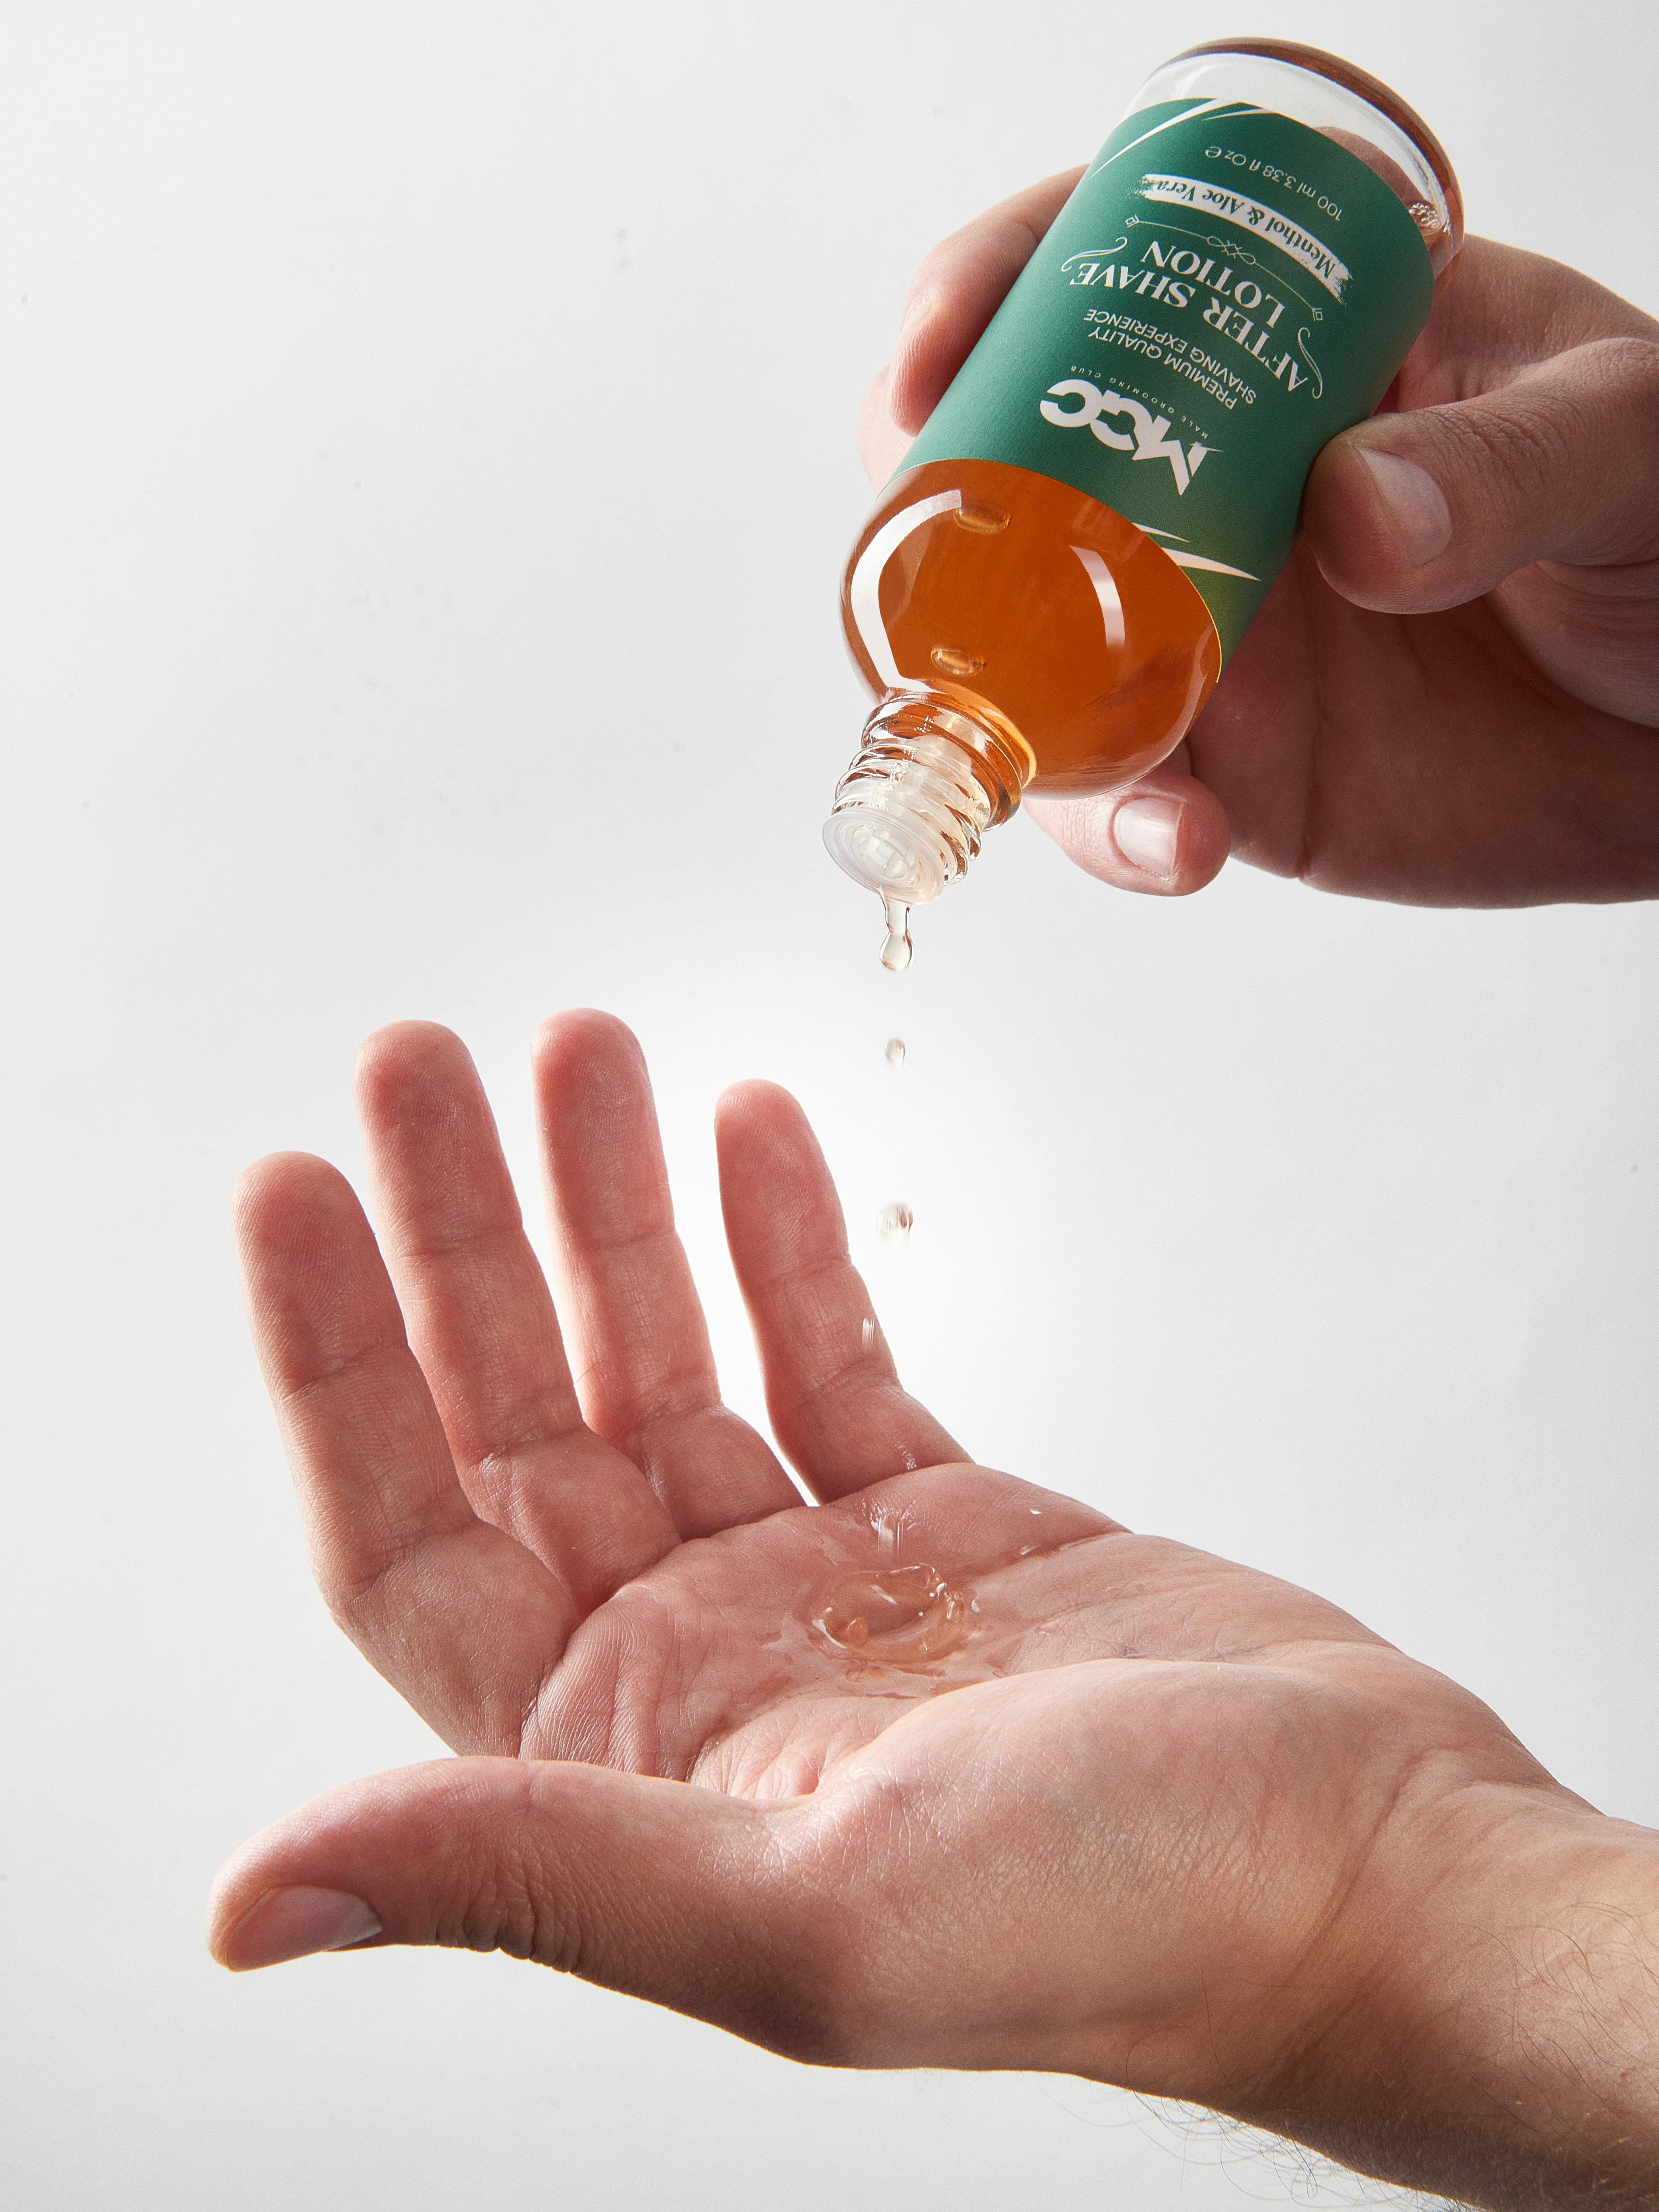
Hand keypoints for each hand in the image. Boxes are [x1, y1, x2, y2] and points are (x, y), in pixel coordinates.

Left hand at [212, 1015, 1658, 2207]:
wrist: (1361, 1869)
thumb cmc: (1114, 1925)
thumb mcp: (795, 1915)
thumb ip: (532, 1874)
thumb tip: (251, 1908)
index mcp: (624, 1761)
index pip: (411, 1532)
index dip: (337, 1363)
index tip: (298, 1181)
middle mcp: (694, 1665)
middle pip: (525, 1413)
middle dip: (465, 1230)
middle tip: (423, 1058)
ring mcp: (813, 1581)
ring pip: (668, 1358)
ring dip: (616, 1202)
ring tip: (581, 1046)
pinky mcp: (936, 1518)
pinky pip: (822, 1351)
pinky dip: (783, 1238)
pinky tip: (750, 1123)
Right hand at [863, 179, 1658, 905]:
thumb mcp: (1636, 438)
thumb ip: (1513, 461)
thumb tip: (1355, 513)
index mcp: (1295, 348)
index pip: (1102, 276)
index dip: (991, 294)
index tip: (942, 354)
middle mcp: (1216, 484)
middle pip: (1005, 470)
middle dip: (929, 518)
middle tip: (937, 576)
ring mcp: (1206, 634)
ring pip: (1028, 660)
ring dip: (1004, 710)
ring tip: (1079, 763)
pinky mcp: (1231, 769)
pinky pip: (1123, 799)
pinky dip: (1119, 829)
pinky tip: (1179, 845)